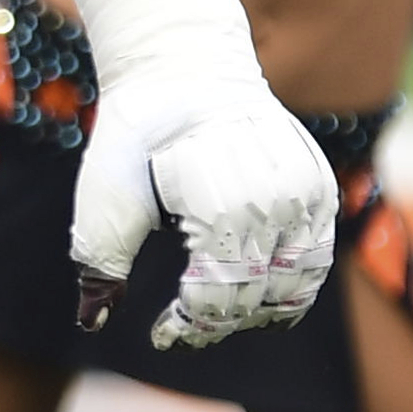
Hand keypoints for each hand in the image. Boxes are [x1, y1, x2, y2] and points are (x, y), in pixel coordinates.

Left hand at [70, 62, 337, 346]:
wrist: (182, 77)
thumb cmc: (137, 140)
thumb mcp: (104, 194)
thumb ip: (102, 259)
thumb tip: (91, 319)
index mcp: (219, 202)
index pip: (215, 294)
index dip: (189, 325)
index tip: (162, 335)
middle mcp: (272, 200)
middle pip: (252, 296)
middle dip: (217, 321)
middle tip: (189, 329)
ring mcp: (304, 194)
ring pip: (293, 285)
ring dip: (259, 311)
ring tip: (226, 316)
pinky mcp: (321, 188)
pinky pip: (317, 257)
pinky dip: (295, 287)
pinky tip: (269, 303)